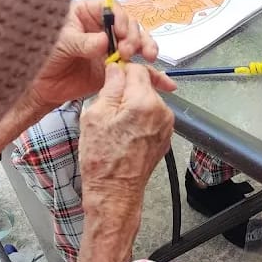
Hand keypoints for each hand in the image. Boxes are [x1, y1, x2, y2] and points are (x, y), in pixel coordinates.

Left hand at [27, 0, 157, 110]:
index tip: (120, 33)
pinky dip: (151, 74)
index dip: (121, 18)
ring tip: (149, 58)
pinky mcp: (115, 68)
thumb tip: (104, 41)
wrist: (40, 88)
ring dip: (146, 48)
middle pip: (128, 25)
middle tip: (128, 51)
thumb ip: (82, 42)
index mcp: (87, 13)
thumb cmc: (43, 57)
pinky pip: (136, 68)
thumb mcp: (60, 45)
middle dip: (134, 36)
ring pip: (136, 43)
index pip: (111, 8)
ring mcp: (111, 48)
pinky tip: (163, 80)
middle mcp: (102, 28)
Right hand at [79, 63, 175, 219]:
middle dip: (126, 91)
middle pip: (144, 85)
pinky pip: (151, 117)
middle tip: (107, 108)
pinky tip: (124, 134)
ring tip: (115, 125)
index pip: (137, 69)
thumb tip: (116, 69)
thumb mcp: (95, 116)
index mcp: (144, 102)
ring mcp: (166, 125)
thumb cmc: (104, 160)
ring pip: (147, 101)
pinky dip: (139, 119)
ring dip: (132, 105)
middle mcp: (162, 112)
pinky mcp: (165, 137)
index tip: (111, 77)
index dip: (121, 71)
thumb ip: (110, 87)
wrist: (115, 192)